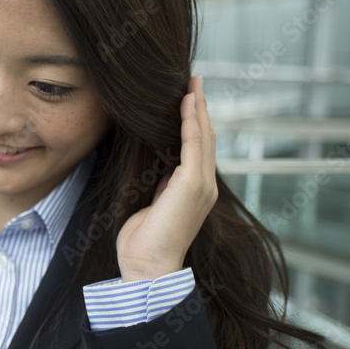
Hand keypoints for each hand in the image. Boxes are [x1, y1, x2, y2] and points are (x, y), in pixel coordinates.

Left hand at [115, 75, 216, 281]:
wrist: (147, 266)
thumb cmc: (144, 242)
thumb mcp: (152, 205)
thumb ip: (160, 187)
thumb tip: (157, 171)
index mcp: (195, 191)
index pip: (197, 150)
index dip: (195, 123)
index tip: (189, 100)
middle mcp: (204, 186)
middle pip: (205, 138)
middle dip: (200, 109)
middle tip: (194, 82)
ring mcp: (201, 185)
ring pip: (202, 137)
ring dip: (198, 109)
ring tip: (192, 85)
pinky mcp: (192, 185)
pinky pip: (193, 145)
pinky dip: (191, 122)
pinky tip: (187, 103)